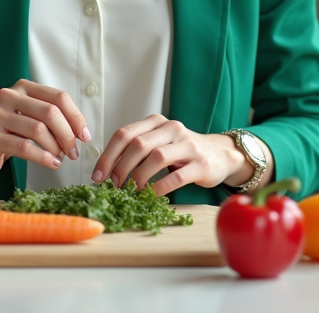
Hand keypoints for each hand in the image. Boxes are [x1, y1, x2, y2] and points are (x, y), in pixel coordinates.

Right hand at [0, 79, 90, 177]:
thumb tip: (81, 131)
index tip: (85, 136)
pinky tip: (52, 163)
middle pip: (50, 112)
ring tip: (62, 158)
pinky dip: (44, 157)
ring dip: (56, 147)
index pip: (58, 97)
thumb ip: (50, 117)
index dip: (76, 117)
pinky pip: (25, 147)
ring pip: (38, 130)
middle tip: (75, 152)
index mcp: (22, 87)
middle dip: (68, 134)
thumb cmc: (6, 133)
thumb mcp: (28, 117)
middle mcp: (8, 96)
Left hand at [91, 115, 254, 195]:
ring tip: (132, 192)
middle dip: (120, 168)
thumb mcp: (159, 143)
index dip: (107, 156)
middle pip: (138, 145)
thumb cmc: (182, 152)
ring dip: (139, 177)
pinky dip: (159, 188)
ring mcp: (188, 145)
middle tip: (114, 186)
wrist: (221, 154)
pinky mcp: (201, 164)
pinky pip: (176, 176)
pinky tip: (151, 196)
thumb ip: (137, 150)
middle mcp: (172, 128)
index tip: (98, 176)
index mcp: (156, 122)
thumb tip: (106, 171)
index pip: (124, 134)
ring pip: (156, 158)